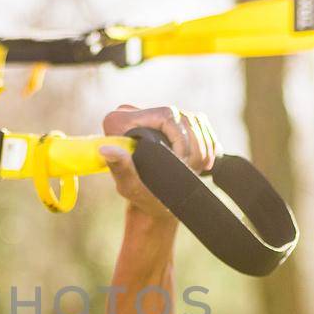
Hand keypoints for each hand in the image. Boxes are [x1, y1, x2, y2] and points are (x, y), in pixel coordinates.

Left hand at [98, 104, 216, 221]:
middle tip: (194, 169)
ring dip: (204, 146)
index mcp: (119, 121)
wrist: (156, 201)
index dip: (182, 139)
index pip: (167, 115)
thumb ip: (120, 168)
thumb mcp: (130, 185)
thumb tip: (104, 149)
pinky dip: (208, 143)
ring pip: (194, 120)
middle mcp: (133, 112)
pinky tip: (204, 162)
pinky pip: (200, 123)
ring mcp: (154, 114)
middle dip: (195, 145)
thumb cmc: (141, 196)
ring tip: (200, 168)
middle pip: (182, 117)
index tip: (184, 162)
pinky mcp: (171, 120)